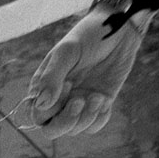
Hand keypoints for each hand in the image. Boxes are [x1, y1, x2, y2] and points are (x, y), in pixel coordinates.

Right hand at [26, 8, 146, 140]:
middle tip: (80, 101)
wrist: (121, 27)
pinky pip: (93, 127)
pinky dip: (99, 118)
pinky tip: (104, 100)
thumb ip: (51, 77)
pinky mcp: (97, 105)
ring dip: (87, 117)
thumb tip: (41, 104)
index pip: (37, 114)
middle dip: (66, 122)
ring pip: (74, 130)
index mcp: (44, 87)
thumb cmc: (89, 34)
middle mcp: (58, 99)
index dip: (50, 108)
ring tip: (97, 96)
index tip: (67, 84)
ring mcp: (78, 104)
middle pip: (52, 130)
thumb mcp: (67, 51)